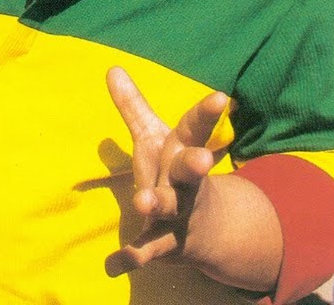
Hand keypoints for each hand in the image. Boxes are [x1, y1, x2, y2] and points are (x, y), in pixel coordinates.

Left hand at [104, 67, 227, 276]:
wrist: (206, 228)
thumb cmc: (173, 170)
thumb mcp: (155, 138)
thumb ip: (134, 107)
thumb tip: (112, 69)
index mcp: (184, 150)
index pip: (197, 128)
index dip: (208, 112)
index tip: (221, 97)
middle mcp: (186, 181)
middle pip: (193, 171)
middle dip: (196, 165)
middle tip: (201, 160)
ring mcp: (179, 213)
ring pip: (171, 208)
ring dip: (157, 204)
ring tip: (142, 203)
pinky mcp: (165, 243)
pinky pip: (148, 250)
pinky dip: (132, 257)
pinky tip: (113, 264)